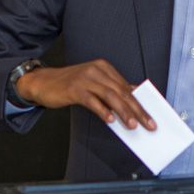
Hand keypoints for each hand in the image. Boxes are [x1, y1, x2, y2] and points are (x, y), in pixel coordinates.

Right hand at [16, 59, 155, 130]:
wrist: (42, 82)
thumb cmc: (69, 85)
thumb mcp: (93, 84)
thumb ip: (110, 92)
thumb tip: (131, 106)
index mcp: (104, 68)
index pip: (127, 87)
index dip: (140, 102)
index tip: (151, 116)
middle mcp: (97, 70)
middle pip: (122, 92)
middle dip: (137, 109)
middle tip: (148, 124)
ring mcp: (86, 78)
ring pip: (110, 96)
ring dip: (124, 112)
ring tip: (133, 125)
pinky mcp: (74, 88)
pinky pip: (92, 101)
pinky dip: (102, 110)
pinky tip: (110, 120)